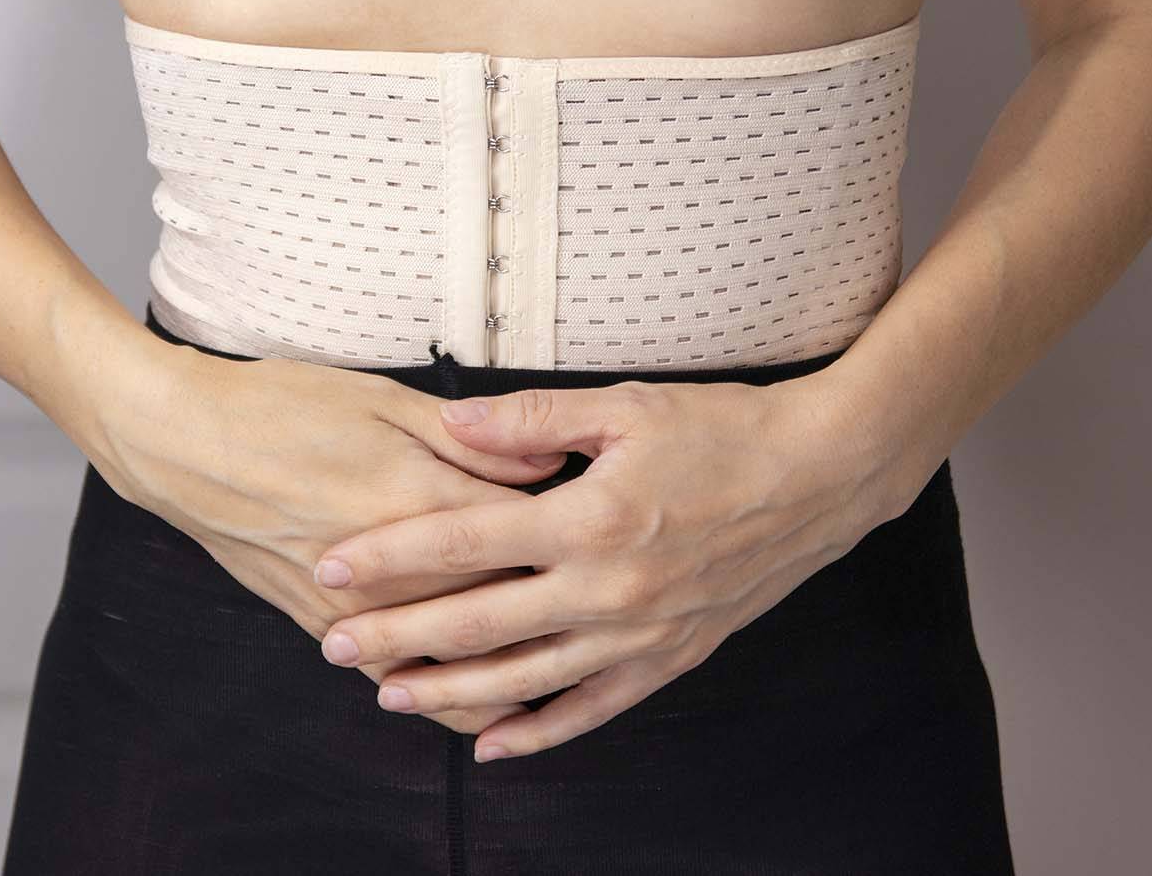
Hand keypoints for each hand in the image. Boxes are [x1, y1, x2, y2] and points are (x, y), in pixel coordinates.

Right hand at [89, 338, 572, 736]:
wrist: (181, 444)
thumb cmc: (282, 406)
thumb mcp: (385, 400)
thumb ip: (472, 442)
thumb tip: (546, 469)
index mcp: (418, 497)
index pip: (526, 530)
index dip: (576, 529)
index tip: (618, 522)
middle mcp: (392, 568)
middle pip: (501, 602)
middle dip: (559, 600)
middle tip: (611, 590)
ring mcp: (354, 606)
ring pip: (455, 659)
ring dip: (513, 662)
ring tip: (566, 655)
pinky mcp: (319, 623)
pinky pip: (397, 675)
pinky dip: (445, 689)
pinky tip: (483, 689)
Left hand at [307, 374, 932, 760]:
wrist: (822, 473)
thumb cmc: (723, 428)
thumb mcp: (623, 406)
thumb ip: (528, 419)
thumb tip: (449, 421)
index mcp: (587, 518)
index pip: (460, 543)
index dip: (387, 558)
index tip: (329, 568)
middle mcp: (607, 588)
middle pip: (477, 623)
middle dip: (395, 636)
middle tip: (332, 646)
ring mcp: (640, 632)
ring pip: (524, 678)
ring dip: (449, 691)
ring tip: (390, 693)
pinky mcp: (671, 656)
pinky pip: (594, 708)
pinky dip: (539, 731)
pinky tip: (491, 744)